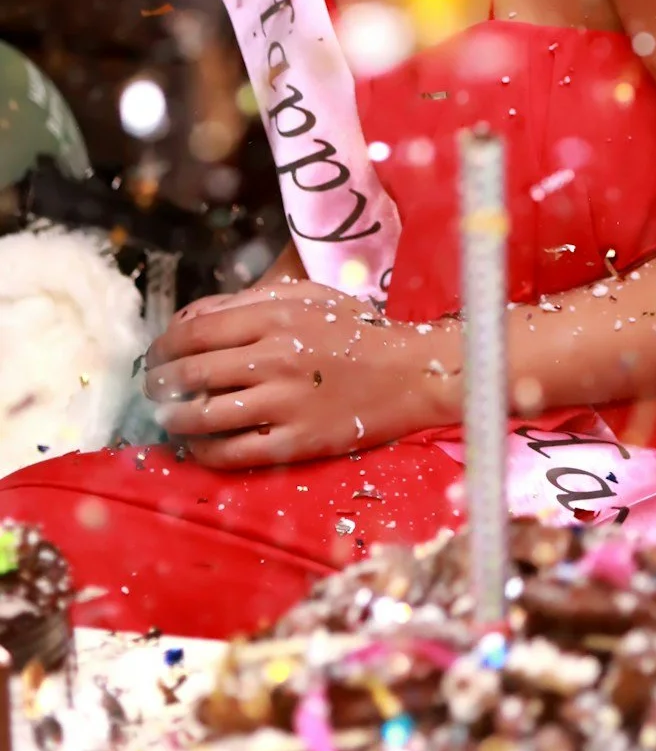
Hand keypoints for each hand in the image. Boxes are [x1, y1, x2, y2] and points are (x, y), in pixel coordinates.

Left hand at [144, 282, 448, 468]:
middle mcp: (275, 359)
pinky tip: (198, 444)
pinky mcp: (296, 443)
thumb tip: (188, 320)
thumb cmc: (354, 330)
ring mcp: (285, 404)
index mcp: (275, 317)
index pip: (196, 332)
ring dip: (175, 418)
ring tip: (168, 417)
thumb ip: (246, 301)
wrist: (408, 373)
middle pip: (193, 374)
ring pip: (205, 416)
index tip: (154, 355)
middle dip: (160, 383)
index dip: (163, 346)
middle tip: (152, 389)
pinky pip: (233, 453)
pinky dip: (204, 451)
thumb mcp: (305, 297)